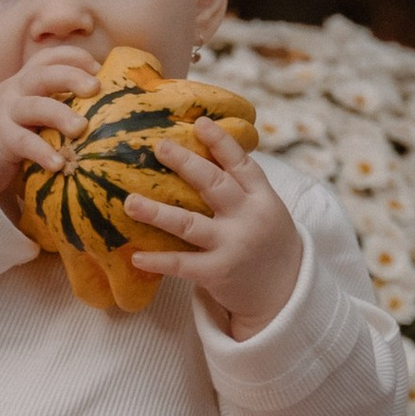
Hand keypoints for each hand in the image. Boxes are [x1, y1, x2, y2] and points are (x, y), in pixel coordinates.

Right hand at [0, 55, 94, 207]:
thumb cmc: (12, 130)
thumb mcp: (31, 109)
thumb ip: (57, 103)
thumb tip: (106, 109)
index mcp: (27, 80)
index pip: (49, 58)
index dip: (73, 57)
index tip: (98, 67)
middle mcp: (16, 90)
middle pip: (43, 75)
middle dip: (70, 77)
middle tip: (95, 87)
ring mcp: (6, 113)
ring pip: (33, 107)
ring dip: (59, 114)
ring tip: (80, 127)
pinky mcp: (0, 139)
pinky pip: (22, 142)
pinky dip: (41, 151)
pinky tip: (59, 163)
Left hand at [123, 123, 302, 336]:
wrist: (285, 292)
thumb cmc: (266, 241)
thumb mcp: (266, 209)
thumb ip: (242, 186)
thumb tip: (204, 151)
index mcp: (262, 197)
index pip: (241, 164)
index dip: (220, 142)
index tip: (199, 123)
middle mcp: (248, 218)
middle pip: (213, 184)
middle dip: (185, 163)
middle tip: (159, 146)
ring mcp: (232, 246)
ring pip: (189, 224)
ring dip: (157, 212)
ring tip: (130, 202)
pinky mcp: (218, 273)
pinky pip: (182, 264)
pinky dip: (158, 260)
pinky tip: (135, 257)